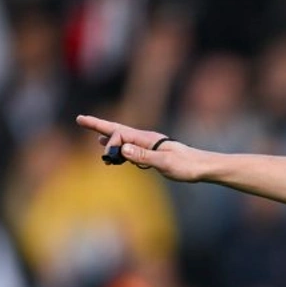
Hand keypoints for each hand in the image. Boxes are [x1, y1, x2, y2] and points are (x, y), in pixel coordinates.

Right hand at [75, 115, 202, 181]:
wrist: (205, 168)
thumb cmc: (188, 167)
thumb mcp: (165, 163)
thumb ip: (143, 157)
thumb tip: (122, 149)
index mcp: (148, 139)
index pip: (120, 135)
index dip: (112, 144)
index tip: (111, 159)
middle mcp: (147, 139)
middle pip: (118, 129)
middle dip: (99, 125)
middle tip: (79, 119)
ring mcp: (151, 145)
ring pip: (124, 138)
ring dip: (108, 135)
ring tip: (94, 134)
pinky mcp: (155, 154)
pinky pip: (132, 147)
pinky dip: (120, 147)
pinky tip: (118, 151)